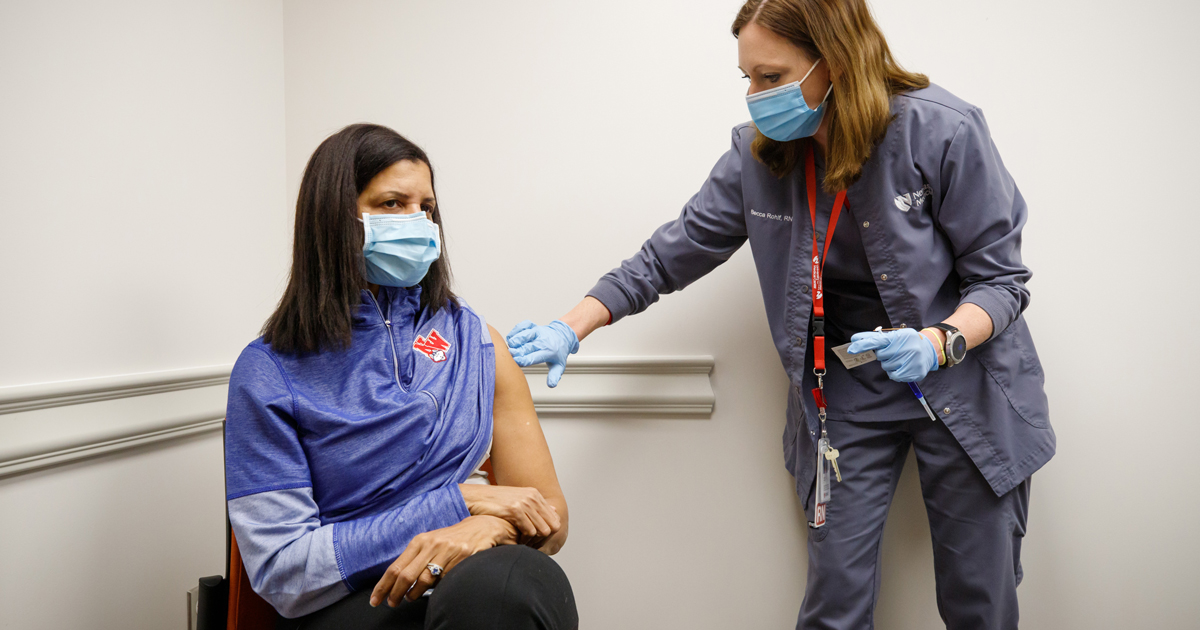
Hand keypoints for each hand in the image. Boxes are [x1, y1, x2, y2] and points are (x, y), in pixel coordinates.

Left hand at [370, 515, 515, 606]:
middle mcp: (431, 545)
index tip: (375, 599)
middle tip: (391, 603)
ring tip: (410, 598)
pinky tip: (432, 590)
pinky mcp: (460, 558)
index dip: (383, 586)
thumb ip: (415, 559)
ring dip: (413, 594)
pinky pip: (444, 580)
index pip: (395, 567)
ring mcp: (446, 551)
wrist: (481, 527)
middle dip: (395, 594)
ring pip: (423, 580)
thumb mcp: (431, 543)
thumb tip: (396, 581)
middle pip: (405, 575)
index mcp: (419, 541)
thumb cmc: (451, 539)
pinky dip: (435, 588)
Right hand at [459, 483, 560, 540]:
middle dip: (544, 538)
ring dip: (535, 540)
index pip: (555, 518)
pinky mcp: (515, 510)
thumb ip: (535, 506)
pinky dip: (526, 540)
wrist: (475, 497)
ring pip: (543, 530)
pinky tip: (518, 541)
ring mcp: (524, 503)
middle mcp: (532, 497)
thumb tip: (554, 510)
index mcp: (535, 494)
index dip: (549, 531)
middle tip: (533, 544)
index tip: (538, 539)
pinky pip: (530, 531)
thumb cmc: (494, 502)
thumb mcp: (518, 500)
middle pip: (552, 525)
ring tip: (525, 543)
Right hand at [505, 320, 578, 387]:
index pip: (535, 356)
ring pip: (524, 334)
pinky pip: (523, 325)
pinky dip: (516, 330)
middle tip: (510, 354)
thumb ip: (554, 376)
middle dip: (517, 350)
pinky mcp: (532, 326)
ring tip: (510, 346)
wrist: (563, 336)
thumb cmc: (558, 352)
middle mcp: (542, 340)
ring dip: (515, 340)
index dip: (524, 359)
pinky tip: (512, 337)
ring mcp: (537, 331)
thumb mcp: (559, 366)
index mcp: (549, 352)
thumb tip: (551, 385)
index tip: (516, 362)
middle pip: (527, 346)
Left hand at [848, 329, 938, 381]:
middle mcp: (907, 348)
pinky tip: (902, 366)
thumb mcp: (895, 335)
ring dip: (890, 364)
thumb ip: (876, 338)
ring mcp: (911, 361)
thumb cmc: (907, 342)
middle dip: (884, 355)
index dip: (864, 344)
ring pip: (886, 366)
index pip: (878, 340)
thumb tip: (856, 339)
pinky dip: (894, 372)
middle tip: (894, 352)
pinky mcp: (914, 372)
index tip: (851, 347)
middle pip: (881, 356)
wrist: (929, 350)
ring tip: (901, 359)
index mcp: (900, 336)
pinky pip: (893, 375)